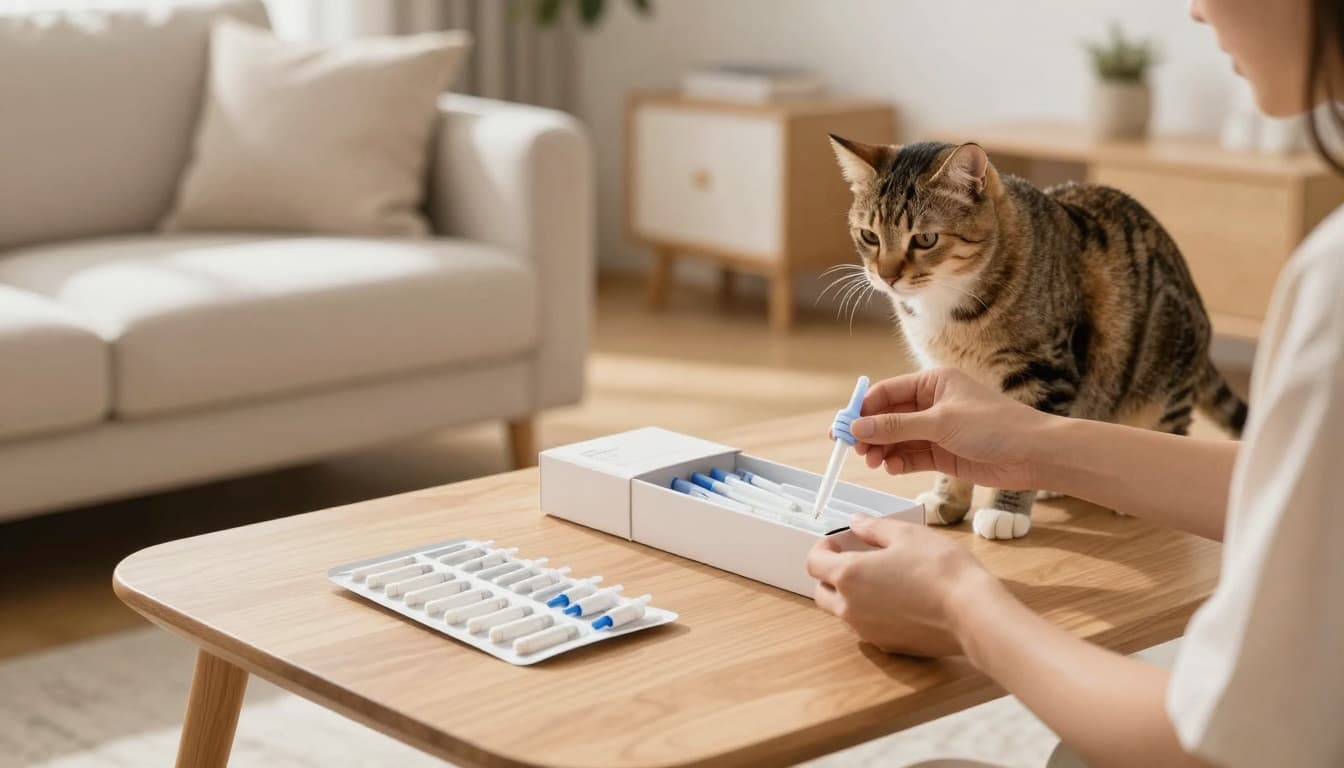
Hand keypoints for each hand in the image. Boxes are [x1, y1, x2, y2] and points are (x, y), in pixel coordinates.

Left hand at [806, 513, 998, 656]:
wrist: (971, 614)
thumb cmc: (940, 569)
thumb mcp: (907, 534)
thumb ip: (874, 528)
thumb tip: (856, 523)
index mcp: (849, 576)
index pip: (813, 563)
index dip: (822, 548)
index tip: (837, 541)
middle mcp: (850, 607)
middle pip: (822, 591)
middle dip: (831, 574)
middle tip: (854, 559)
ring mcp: (867, 631)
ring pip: (843, 612)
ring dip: (849, 596)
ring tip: (878, 580)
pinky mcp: (887, 646)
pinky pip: (866, 628)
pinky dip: (871, 614)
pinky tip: (897, 601)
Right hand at [849, 367, 1050, 489]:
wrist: (1034, 455)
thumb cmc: (995, 426)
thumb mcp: (940, 423)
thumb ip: (896, 426)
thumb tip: (858, 428)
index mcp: (933, 382)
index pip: (886, 393)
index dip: (862, 409)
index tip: (842, 427)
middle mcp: (932, 404)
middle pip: (888, 417)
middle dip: (870, 433)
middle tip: (854, 450)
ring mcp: (936, 430)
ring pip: (897, 439)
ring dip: (882, 450)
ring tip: (873, 462)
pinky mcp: (943, 454)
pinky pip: (911, 457)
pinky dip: (898, 462)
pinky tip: (892, 468)